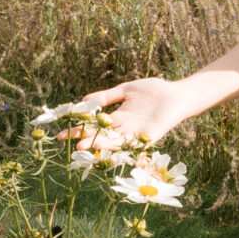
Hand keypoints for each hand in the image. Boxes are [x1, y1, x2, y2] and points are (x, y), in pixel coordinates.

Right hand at [68, 77, 193, 151]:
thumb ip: (107, 96)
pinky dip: (122, 144)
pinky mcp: (150, 135)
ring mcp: (137, 133)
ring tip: (82, 147)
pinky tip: (109, 144)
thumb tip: (84, 100)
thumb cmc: (154, 90)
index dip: (79, 129)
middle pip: (101, 136)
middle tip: (67, 144)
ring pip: (114, 142)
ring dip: (98, 145)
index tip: (61, 132)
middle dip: (84, 140)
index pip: (95, 126)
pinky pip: (133, 142)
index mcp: (119, 118)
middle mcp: (126, 129)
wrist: (177, 93)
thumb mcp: (125, 90)